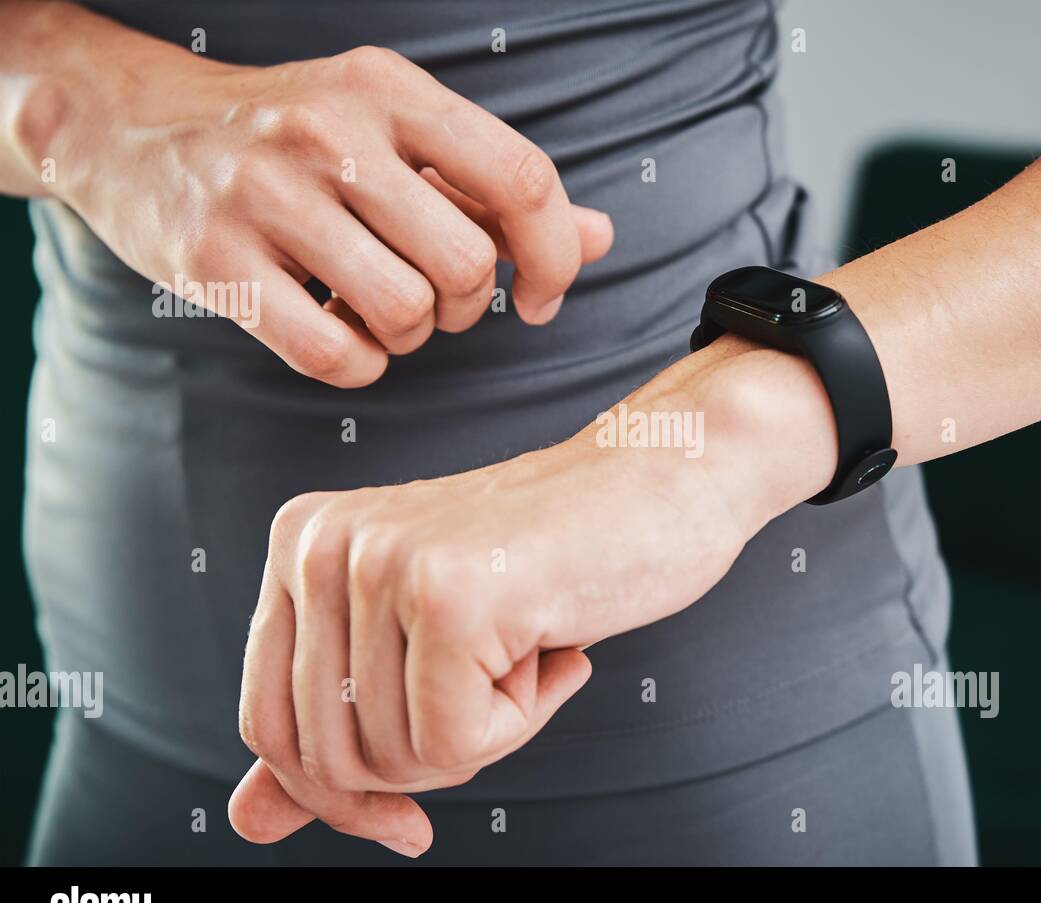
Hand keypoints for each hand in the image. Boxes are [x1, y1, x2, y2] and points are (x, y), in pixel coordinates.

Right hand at [34, 43, 612, 385]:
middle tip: (437, 299)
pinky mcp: (217, 263)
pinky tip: (340, 333)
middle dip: (470, 306)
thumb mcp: (395, 135)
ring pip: (405, 314)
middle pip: (467, 263)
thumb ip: (495, 190)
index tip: (542, 295)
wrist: (133, 128)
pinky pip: (334, 355)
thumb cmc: (292, 139)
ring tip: (380, 310)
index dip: (553, 255)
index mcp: (389, 90)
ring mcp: (266, 196)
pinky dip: (358, 364)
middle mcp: (329, 133)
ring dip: (411, 337)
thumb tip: (597, 240)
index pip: (519, 178)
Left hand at [228, 403, 756, 856]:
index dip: (334, 793)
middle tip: (498, 691)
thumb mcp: (423, 641)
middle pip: (325, 755)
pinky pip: (455, 743)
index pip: (268, 721)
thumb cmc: (556, 557)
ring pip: (394, 757)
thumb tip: (248, 822)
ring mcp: (382, 563)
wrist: (666, 476)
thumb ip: (334, 725)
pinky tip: (554, 650)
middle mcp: (321, 543)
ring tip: (529, 648)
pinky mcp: (449, 595)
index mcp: (300, 543)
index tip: (405, 815)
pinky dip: (521, 723)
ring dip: (486, 734)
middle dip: (423, 767)